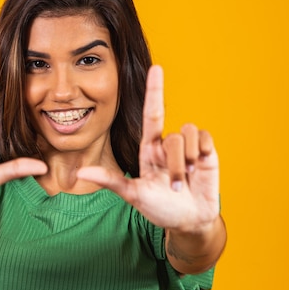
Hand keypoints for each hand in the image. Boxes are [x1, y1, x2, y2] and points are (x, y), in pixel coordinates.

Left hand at [77, 65, 219, 232]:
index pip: (153, 113)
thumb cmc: (159, 208)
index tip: (157, 67)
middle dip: (175, 164)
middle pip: (172, 135)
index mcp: (150, 148)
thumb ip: (110, 182)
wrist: (188, 222)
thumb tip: (81, 174)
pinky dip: (203, 154)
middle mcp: (169, 144)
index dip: (155, 90)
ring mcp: (189, 148)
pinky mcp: (207, 153)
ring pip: (188, 136)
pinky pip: (205, 139)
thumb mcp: (133, 195)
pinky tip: (199, 170)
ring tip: (187, 182)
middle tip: (175, 188)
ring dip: (187, 163)